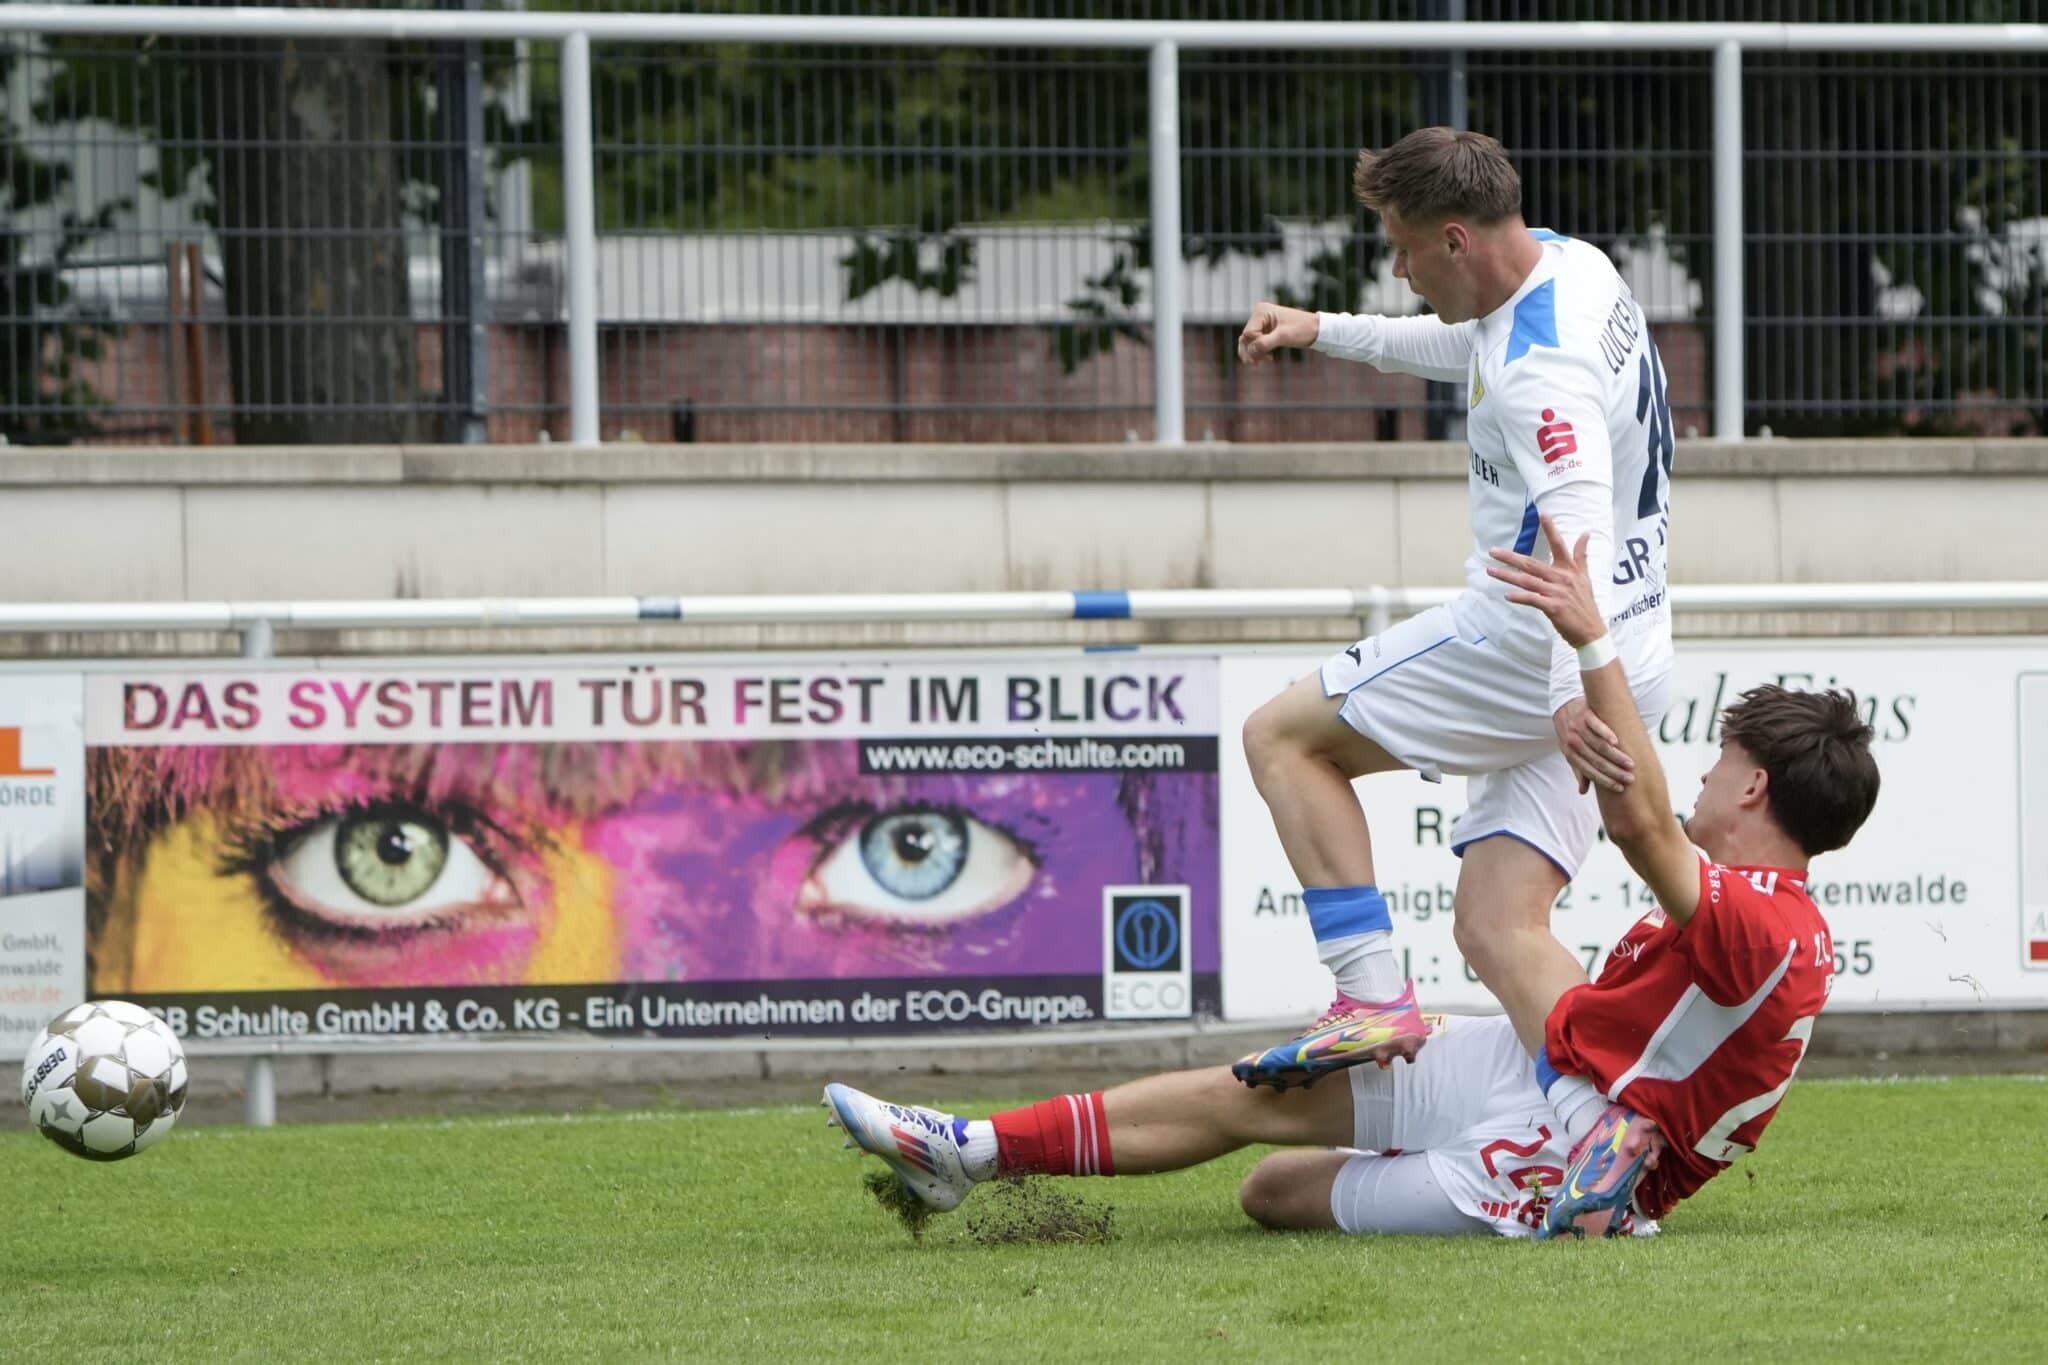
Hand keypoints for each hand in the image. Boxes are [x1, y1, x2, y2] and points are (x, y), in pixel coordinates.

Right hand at [1236, 301, 1318, 365]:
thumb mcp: (1284, 336)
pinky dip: (1258, 352)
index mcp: (1261, 311)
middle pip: (1245, 338)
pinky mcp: (1266, 330)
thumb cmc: (1302, 329)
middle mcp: (1259, 315)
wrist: (1317, 329)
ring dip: (1253, 354)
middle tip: (1257, 365)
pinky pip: (1256, 343)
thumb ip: (1265, 343)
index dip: (1255, 346)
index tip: (1268, 355)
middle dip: (1251, 352)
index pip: (1249, 333)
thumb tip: (1250, 352)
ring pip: (1248, 342)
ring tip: (1260, 364)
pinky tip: (1267, 359)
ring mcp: (1262, 322)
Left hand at [1484, 513, 1605, 647]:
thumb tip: (1586, 532)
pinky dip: (1519, 597)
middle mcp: (1562, 578)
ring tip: (1490, 571)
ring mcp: (1557, 593)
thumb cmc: (1585, 604)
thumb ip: (1582, 555)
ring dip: (1507, 576)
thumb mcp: (1586, 577)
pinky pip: (1532, 600)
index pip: (1559, 545)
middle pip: (1532, 564)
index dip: (1551, 530)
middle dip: (1511, 557)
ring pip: (1527, 581)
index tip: (1543, 514)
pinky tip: (1507, 595)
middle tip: (1492, 551)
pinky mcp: (1553, 607)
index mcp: (1569, 569)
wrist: (1591, 631)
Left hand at [1553, 697, 1634, 794]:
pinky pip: (1596, 726)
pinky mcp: (1585, 714)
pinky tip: (1617, 742)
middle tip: (1630, 778)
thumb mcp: (1571, 753)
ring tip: (1630, 764)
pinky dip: (1606, 734)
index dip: (1604, 781)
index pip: (1589, 771)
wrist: (1563, 706)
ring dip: (1615, 756)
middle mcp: (1573, 742)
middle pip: (1596, 760)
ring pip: (1599, 746)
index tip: (1620, 788)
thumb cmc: (1572, 734)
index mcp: (1570, 754)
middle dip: (1614, 772)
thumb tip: (1582, 792)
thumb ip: (1579, 771)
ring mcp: (1578, 727)